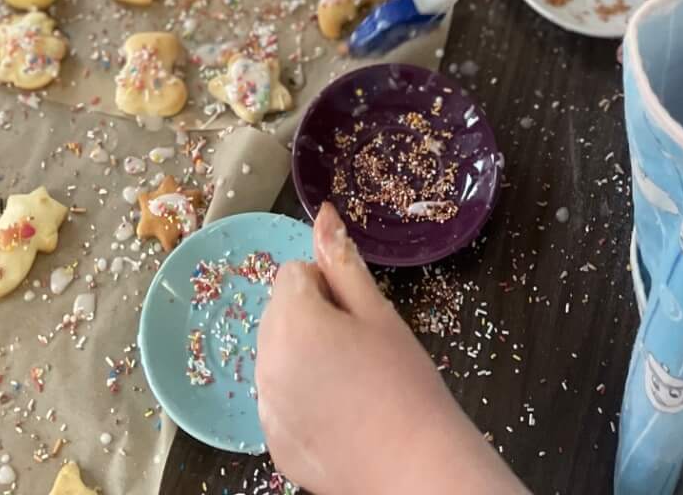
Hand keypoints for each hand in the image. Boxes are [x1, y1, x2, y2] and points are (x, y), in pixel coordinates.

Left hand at [259, 204, 522, 494]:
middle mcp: (267, 363)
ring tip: (351, 381)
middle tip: (357, 347)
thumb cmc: (405, 383)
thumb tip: (323, 213)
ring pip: (276, 355)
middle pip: (278, 313)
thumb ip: (342, 262)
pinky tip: (339, 414)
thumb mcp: (378, 314)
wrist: (415, 469)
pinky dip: (301, 398)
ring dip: (303, 356)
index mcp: (292, 323)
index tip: (356, 316)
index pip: (293, 274)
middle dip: (310, 318)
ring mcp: (266, 408)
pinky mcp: (274, 444)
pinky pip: (278, 400)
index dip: (327, 287)